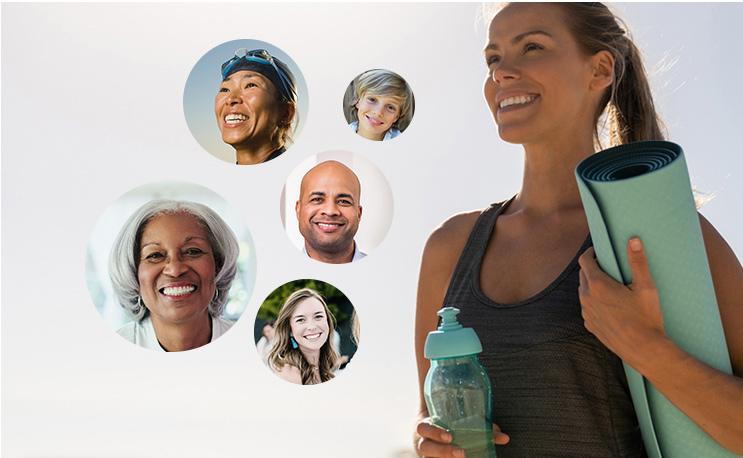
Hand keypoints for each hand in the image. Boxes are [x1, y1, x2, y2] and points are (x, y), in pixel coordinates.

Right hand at [415, 417, 508, 456]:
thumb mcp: (458, 420)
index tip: (451, 437)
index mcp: (427, 425)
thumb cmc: (448, 424)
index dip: (434, 432)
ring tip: (461, 457)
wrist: (431, 432)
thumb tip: (505, 438)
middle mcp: (423, 441)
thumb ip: (481, 426)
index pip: (423, 428)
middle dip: (442, 451)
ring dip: (443, 457)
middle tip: (461, 453)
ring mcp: (427, 454)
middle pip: (425, 447)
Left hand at [578, 237, 667, 365]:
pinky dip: (594, 301)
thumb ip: (638, 262)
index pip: (585, 260)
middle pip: (583, 275)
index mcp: (598, 286)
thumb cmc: (647, 318)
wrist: (644, 350)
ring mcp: (587, 313)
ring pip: (584, 291)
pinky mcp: (590, 325)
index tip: (600, 250)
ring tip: (610, 284)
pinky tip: (609, 304)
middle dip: (593, 267)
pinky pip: (587, 307)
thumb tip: (633, 240)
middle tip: (609, 266)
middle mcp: (587, 298)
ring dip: (592, 284)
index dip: (591, 252)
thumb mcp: (646, 287)